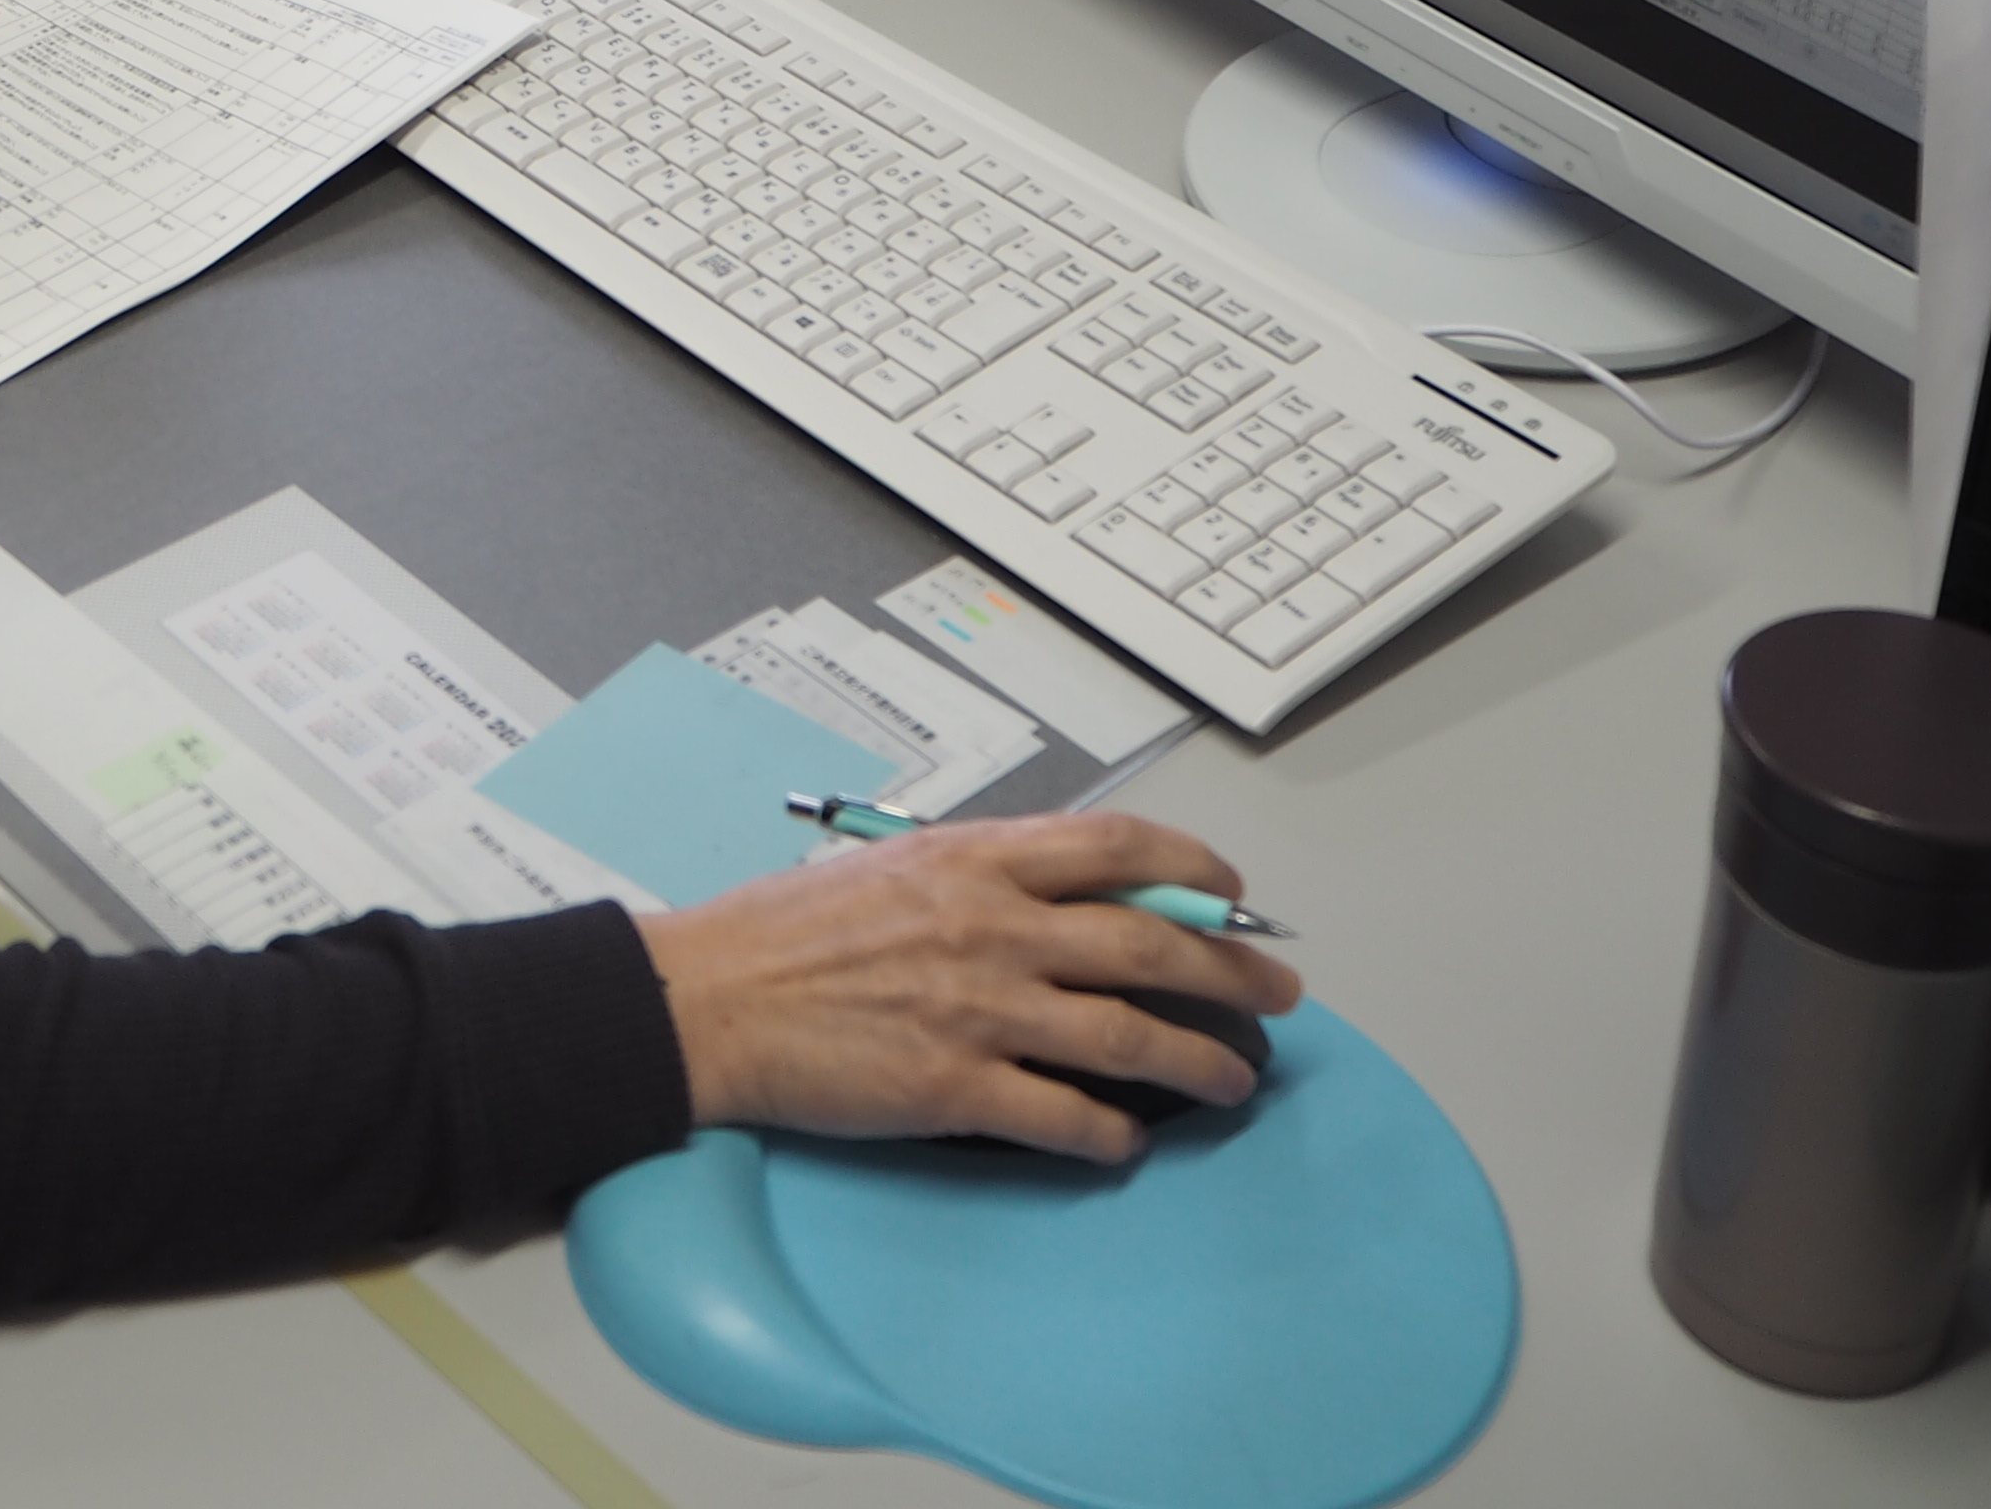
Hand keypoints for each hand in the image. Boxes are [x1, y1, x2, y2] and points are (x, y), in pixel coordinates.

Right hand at [637, 811, 1301, 1165]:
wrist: (713, 999)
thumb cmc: (785, 929)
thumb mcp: (886, 863)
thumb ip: (975, 873)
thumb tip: (1054, 891)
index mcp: (974, 861)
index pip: (1116, 849)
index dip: (1193, 871)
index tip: (1231, 896)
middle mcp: (993, 928)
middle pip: (1150, 946)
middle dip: (1232, 973)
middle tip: (1278, 996)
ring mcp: (981, 1011)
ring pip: (1129, 1037)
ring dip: (1199, 1062)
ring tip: (1234, 1081)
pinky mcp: (956, 1088)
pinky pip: (1066, 1117)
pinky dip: (1111, 1134)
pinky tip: (1128, 1142)